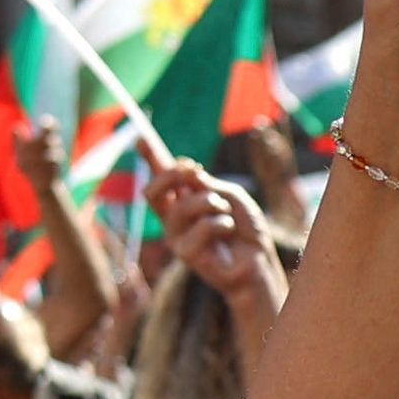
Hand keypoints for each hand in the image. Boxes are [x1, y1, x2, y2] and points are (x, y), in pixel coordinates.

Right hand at [148, 163, 273, 302]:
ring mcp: (176, 237)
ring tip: (225, 213)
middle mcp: (172, 218)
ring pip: (182, 206)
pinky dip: (222, 224)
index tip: (140, 138)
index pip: (160, 177)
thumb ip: (206, 184)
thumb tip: (186, 170)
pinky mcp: (185, 254)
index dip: (150, 157)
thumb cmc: (243, 227)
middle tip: (195, 171)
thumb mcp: (228, 194)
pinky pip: (202, 226)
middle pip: (152, 191)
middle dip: (172, 175)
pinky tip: (228, 233)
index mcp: (181, 200)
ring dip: (211, 203)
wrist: (258, 260)